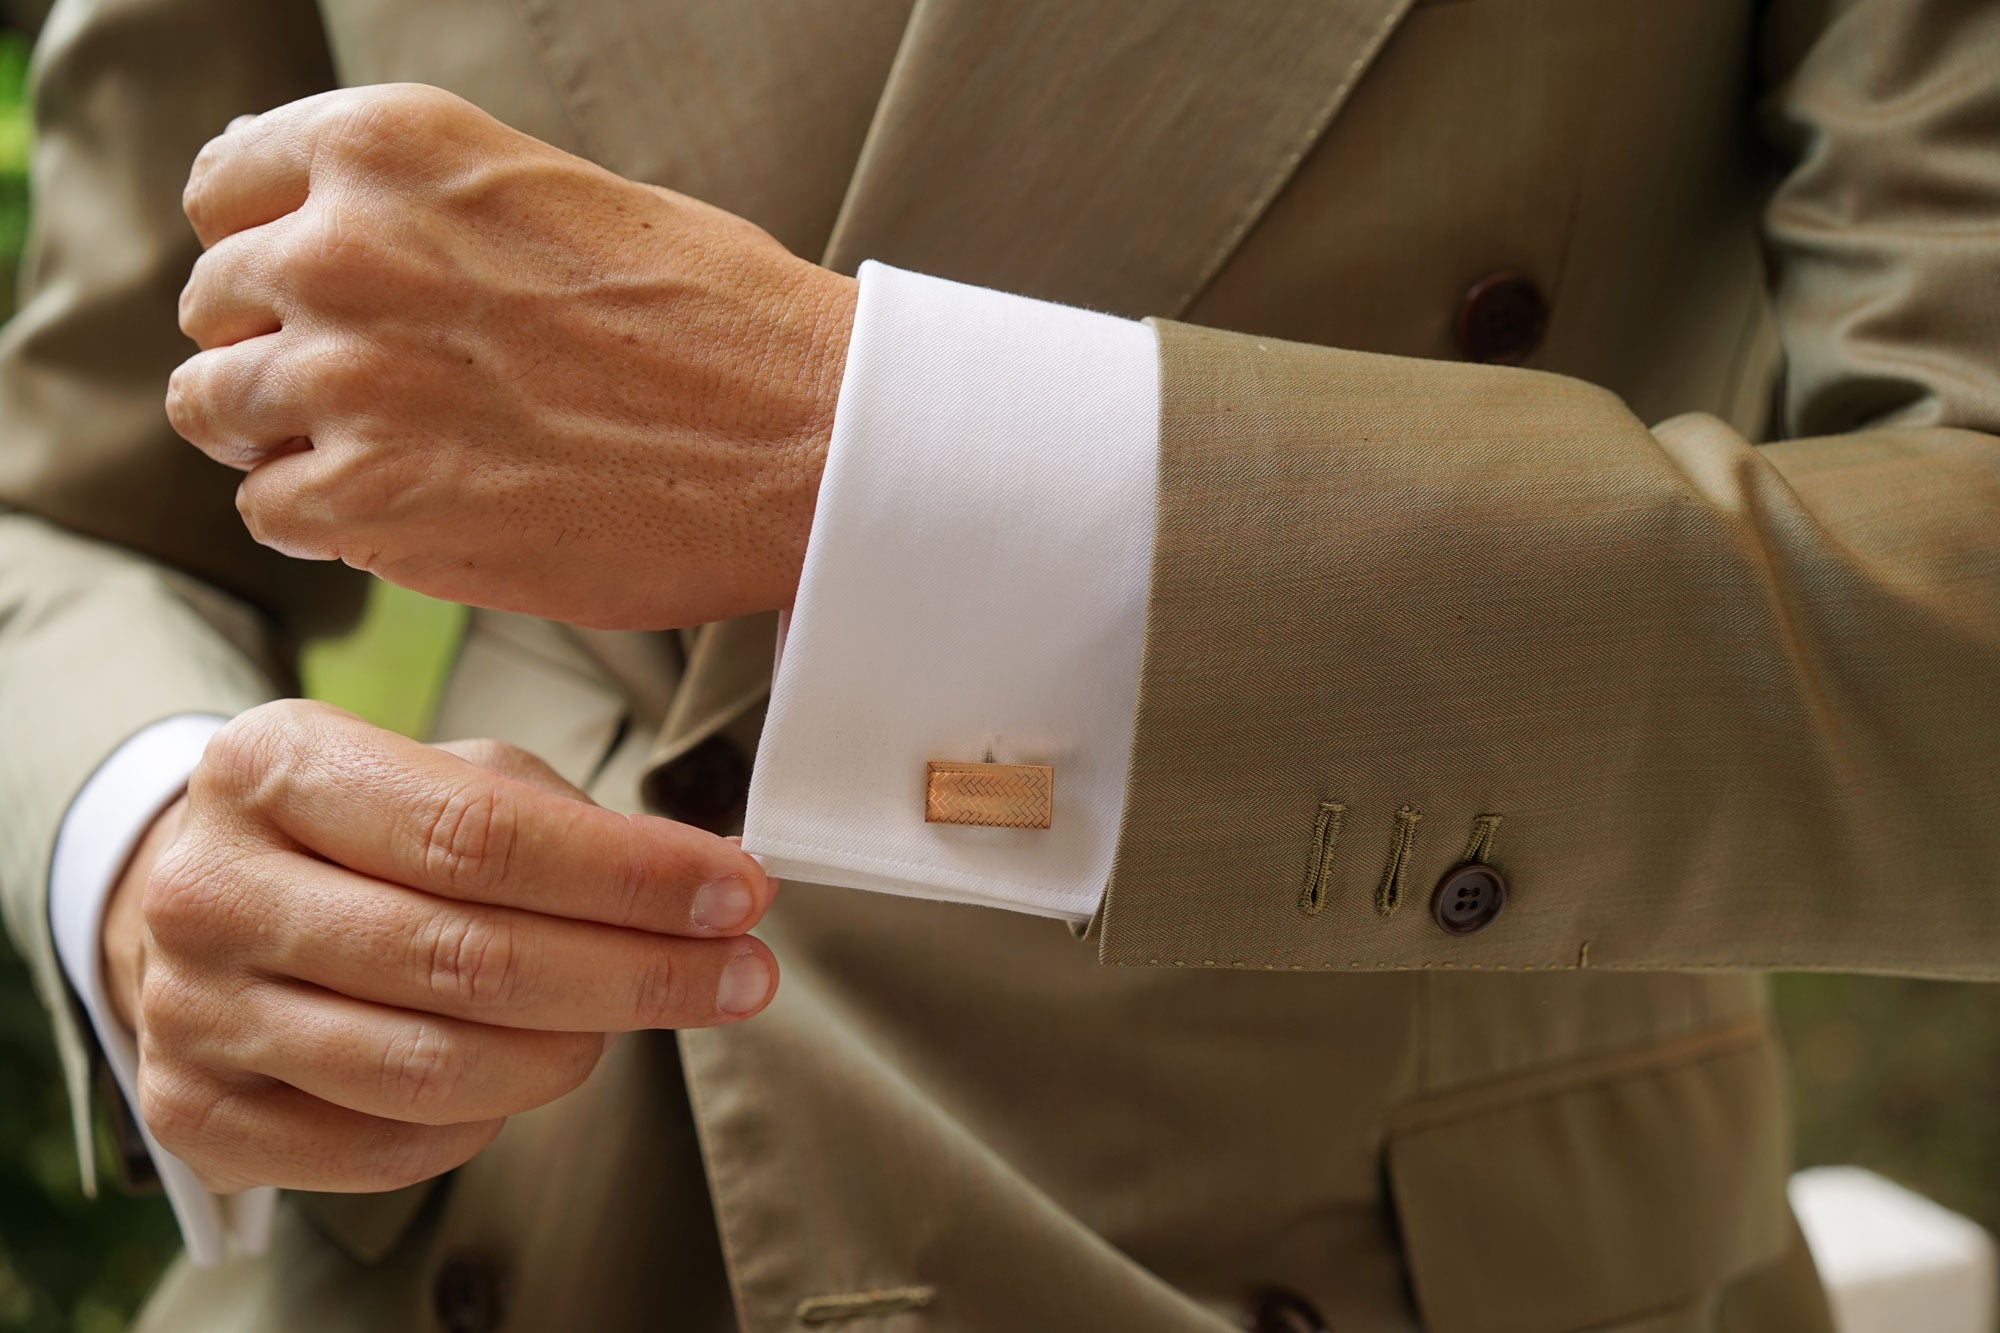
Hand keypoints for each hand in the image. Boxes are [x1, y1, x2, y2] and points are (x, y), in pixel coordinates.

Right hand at [100, 699, 776, 1193]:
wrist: (202, 903)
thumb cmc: (356, 831)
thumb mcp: (445, 774)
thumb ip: (568, 821)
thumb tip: (712, 879)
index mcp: (274, 765)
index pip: (480, 834)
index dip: (628, 875)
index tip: (739, 892)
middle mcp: (212, 889)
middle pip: (467, 957)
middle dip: (639, 972)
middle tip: (742, 974)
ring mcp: (193, 1012)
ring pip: (434, 1067)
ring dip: (575, 1050)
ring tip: (629, 1018)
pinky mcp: (199, 1118)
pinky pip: (391, 1147)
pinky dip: (489, 1116)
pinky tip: (527, 1066)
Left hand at [167, 83, 856, 629]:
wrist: (804, 434)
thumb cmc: (718, 318)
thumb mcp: (557, 196)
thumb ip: (426, 214)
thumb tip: (333, 245)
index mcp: (391, 148)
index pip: (226, 188)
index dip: (260, 248)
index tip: (298, 295)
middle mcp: (343, 246)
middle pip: (214, 304)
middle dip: (274, 348)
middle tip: (364, 392)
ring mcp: (347, 376)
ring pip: (214, 410)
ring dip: (280, 437)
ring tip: (377, 457)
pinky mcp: (371, 497)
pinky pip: (270, 511)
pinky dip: (322, 519)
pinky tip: (405, 510)